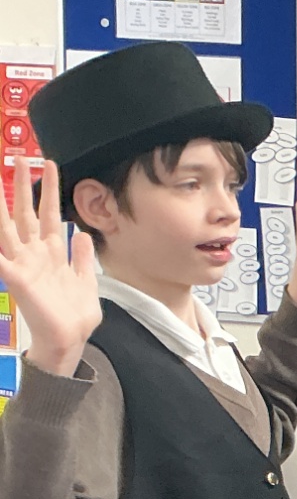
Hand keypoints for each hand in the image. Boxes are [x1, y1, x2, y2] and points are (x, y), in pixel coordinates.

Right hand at [0, 158, 99, 377]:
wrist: (69, 340)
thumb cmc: (75, 314)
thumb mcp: (86, 279)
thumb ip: (83, 255)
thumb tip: (83, 233)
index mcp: (54, 251)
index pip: (50, 213)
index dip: (49, 190)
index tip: (50, 165)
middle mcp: (35, 253)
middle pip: (26, 212)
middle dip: (22, 185)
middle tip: (18, 158)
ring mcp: (23, 263)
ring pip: (6, 226)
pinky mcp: (16, 278)